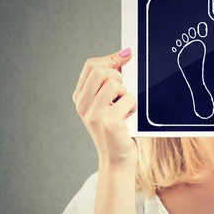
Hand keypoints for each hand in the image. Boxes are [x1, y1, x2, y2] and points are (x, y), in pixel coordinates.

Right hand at [72, 47, 138, 166]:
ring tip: (124, 110)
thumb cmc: (117, 129)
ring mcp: (94, 113)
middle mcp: (83, 105)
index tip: (125, 57)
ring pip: (115, 83)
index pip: (91, 65)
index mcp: (80, 97)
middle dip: (118, 76)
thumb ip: (111, 79)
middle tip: (122, 93)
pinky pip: (128, 99)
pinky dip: (133, 107)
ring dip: (127, 94)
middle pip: (101, 70)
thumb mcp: (108, 102)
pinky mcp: (108, 121)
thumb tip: (125, 53)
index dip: (111, 58)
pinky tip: (128, 119)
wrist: (116, 160)